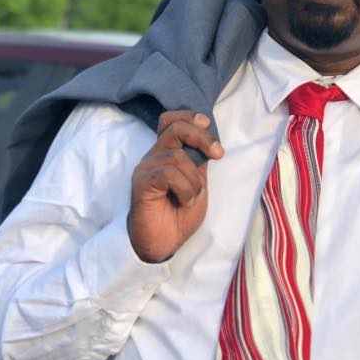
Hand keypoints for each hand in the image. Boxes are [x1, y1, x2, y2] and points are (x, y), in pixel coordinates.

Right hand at [128, 110, 224, 262]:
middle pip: (175, 129)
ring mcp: (146, 169)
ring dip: (193, 180)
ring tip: (191, 198)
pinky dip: (184, 189)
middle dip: (201, 138)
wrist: (164, 243)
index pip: (169, 121)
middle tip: (218, 154)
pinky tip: (183, 202)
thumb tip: (210, 142)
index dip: (187, 116)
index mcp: (166, 154)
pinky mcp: (141, 183)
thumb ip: (198, 162)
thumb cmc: (179, 216)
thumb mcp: (197, 184)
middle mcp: (154, 157)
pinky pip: (169, 174)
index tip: (207, 123)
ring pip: (177, 156)